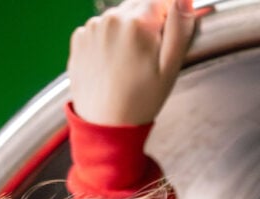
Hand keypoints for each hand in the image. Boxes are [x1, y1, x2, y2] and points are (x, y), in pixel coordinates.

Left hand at [68, 0, 199, 126]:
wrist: (104, 126)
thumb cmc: (139, 101)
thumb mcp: (170, 67)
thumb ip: (179, 27)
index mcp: (136, 23)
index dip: (169, 17)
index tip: (165, 39)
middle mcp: (111, 18)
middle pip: (139, 5)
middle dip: (148, 23)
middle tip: (148, 57)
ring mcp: (92, 27)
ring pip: (120, 16)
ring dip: (128, 31)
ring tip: (129, 64)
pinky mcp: (79, 38)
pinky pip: (101, 28)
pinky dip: (109, 40)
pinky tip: (113, 64)